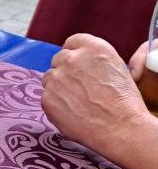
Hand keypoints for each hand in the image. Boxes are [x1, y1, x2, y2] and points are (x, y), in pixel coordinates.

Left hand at [41, 34, 149, 164]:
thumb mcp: (115, 67)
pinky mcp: (47, 97)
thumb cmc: (122, 101)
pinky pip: (46, 97)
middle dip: (65, 71)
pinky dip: (55, 104)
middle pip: (58, 59)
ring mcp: (56, 78)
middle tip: (76, 87)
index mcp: (93, 47)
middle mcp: (71, 59)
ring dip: (57, 87)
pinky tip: (71, 112)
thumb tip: (81, 63)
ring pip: (49, 78)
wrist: (118, 126)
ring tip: (76, 102)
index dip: (72, 53)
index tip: (74, 63)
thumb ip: (93, 60)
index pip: (72, 42)